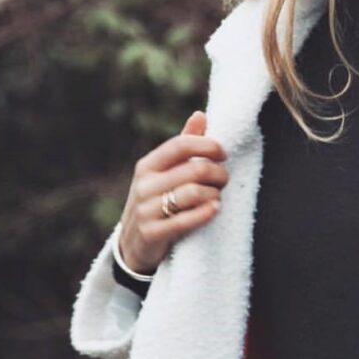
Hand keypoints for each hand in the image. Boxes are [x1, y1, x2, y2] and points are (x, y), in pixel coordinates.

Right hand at [117, 111, 228, 273]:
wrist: (133, 244)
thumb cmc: (157, 200)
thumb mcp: (164, 173)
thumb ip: (184, 145)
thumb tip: (201, 115)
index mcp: (148, 165)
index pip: (180, 145)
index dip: (207, 145)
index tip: (223, 153)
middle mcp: (144, 185)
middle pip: (194, 170)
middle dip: (218, 174)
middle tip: (224, 180)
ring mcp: (146, 210)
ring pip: (193, 193)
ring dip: (214, 194)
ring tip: (218, 196)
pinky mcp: (151, 233)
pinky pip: (185, 220)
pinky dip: (206, 213)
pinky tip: (215, 209)